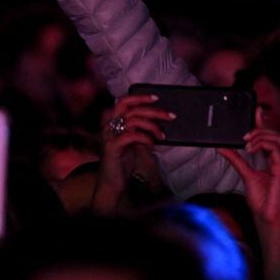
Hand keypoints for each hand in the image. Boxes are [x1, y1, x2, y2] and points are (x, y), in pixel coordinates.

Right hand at [93, 94, 173, 213]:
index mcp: (113, 122)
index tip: (156, 98)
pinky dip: (146, 138)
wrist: (113, 183)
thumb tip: (161, 120)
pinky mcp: (112, 147)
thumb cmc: (124, 161)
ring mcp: (109, 136)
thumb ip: (142, 129)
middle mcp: (109, 126)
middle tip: (170, 116)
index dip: (140, 97)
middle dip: (155, 111)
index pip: (124, 101)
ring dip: (153, 126)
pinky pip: (132, 135)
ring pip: (134, 120)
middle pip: (133, 109)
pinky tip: (152, 145)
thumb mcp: (135, 141)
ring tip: (162, 135)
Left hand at [218, 128, 279, 227]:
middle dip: (259, 130)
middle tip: (244, 135)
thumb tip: (223, 148)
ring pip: (277, 139)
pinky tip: (251, 150)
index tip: (256, 111)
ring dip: (260, 137)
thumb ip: (236, 160)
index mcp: (276, 161)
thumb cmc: (261, 200)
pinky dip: (263, 145)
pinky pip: (276, 149)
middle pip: (275, 135)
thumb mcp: (245, 174)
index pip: (271, 137)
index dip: (264, 123)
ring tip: (247, 143)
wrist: (267, 218)